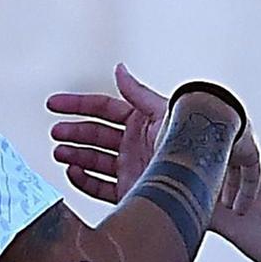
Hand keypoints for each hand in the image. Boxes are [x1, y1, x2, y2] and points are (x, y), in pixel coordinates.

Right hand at [53, 63, 260, 225]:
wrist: (206, 185)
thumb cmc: (194, 146)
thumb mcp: (166, 112)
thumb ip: (137, 93)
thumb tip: (120, 69)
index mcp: (143, 120)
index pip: (103, 108)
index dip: (77, 105)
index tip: (54, 104)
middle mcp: (135, 143)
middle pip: (95, 134)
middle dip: (73, 131)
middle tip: (56, 132)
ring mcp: (131, 167)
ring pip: (94, 160)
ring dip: (75, 155)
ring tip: (59, 152)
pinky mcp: (130, 191)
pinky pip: (100, 186)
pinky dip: (84, 180)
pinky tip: (73, 172)